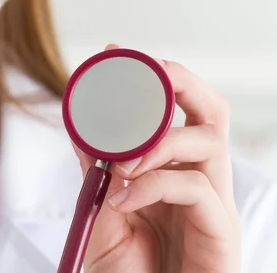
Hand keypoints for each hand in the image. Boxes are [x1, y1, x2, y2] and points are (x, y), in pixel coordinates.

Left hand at [74, 44, 240, 272]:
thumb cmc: (129, 266)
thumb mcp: (103, 208)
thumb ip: (98, 170)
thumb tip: (82, 129)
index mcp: (175, 168)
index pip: (176, 110)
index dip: (150, 77)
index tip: (113, 52)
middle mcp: (200, 178)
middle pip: (211, 110)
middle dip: (178, 81)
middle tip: (144, 74)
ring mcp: (215, 203)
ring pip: (208, 140)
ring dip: (158, 140)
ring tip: (122, 163)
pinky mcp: (220, 230)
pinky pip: (195, 188)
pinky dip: (154, 184)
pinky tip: (124, 198)